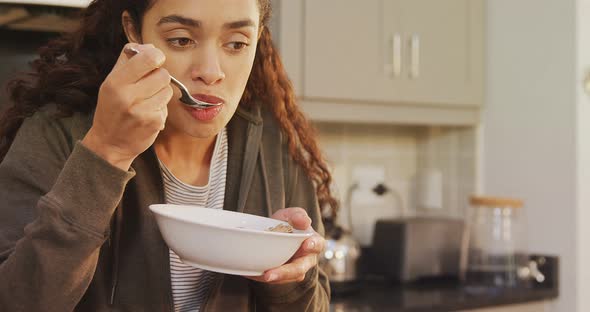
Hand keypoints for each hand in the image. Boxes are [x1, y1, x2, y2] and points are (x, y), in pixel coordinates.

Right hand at [82, 43, 172, 169]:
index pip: (147, 58)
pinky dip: (160, 108)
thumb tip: (150, 47)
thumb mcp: (111, 82)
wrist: (110, 143)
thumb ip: (128, 61)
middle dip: (159, 78)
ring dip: (161, 93)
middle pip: (163, 74)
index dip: (157, 56)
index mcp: (115, 82)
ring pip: (168, 90)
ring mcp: (142, 111)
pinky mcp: (154, 122)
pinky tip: (148, 114)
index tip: (156, 60)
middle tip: (149, 85)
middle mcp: (127, 96)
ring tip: (147, 101)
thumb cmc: (112, 109)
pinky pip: (167, 106)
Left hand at [245, 208, 324, 283]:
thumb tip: (304, 222)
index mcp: (312, 242)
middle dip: (286, 271)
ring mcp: (294, 270)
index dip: (313, 245)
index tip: (306, 244)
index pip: (318, 245)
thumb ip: (297, 215)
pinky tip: (255, 273)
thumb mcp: (290, 215)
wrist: (271, 233)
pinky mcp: (281, 277)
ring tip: (264, 275)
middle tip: (273, 272)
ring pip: (287, 277)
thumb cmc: (287, 224)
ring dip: (276, 277)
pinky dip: (264, 276)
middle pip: (300, 268)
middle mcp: (306, 259)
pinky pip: (274, 279)